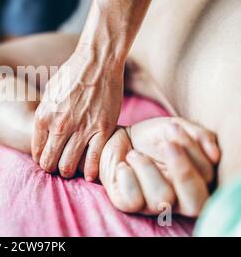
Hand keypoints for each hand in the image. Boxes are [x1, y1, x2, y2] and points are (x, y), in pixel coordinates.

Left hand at [32, 46, 123, 179]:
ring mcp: (82, 129)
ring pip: (69, 166)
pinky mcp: (103, 129)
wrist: (97, 60)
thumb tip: (43, 133)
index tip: (48, 158)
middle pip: (49, 163)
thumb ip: (45, 115)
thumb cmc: (72, 74)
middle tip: (59, 166)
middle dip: (52, 168)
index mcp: (43, 116)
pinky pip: (94, 160)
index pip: (37, 151)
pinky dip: (91, 171)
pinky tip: (90, 172)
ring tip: (73, 167)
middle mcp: (59, 125)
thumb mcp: (49, 93)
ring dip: (69, 170)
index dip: (41, 158)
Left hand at [100, 117, 219, 216]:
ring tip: (134, 154)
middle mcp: (177, 199)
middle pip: (194, 205)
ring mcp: (152, 205)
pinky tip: (123, 165)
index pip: (207, 180)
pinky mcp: (128, 204)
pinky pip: (133, 200)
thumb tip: (215, 155)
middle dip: (182, 171)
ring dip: (146, 167)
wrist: (117, 137)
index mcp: (195, 182)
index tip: (173, 128)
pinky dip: (126, 177)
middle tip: (165, 144)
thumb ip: (199, 136)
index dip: (194, 154)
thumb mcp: (176, 127)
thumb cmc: (151, 136)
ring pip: (161, 199)